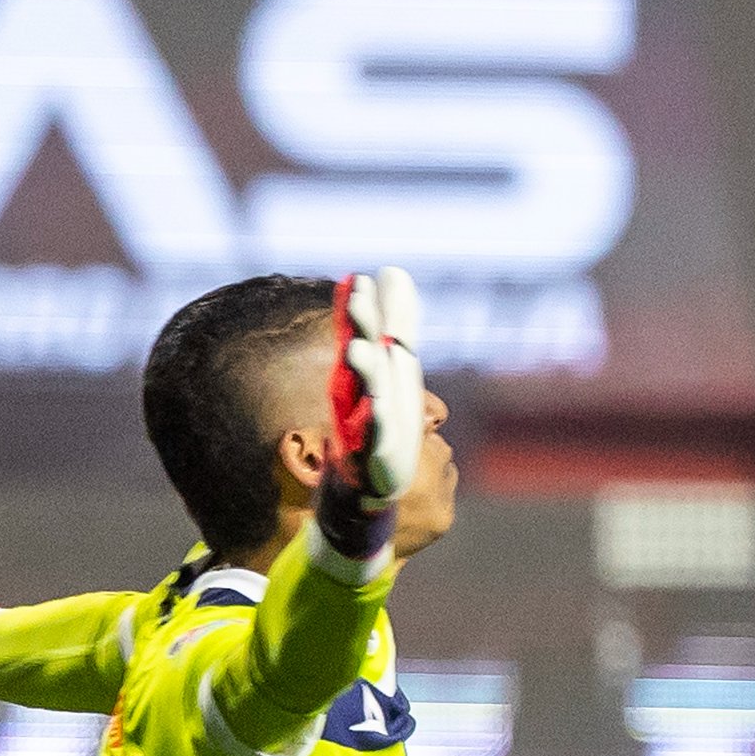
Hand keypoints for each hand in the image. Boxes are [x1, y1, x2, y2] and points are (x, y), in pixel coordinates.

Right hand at [325, 268, 424, 509]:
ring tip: (359, 348)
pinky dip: (374, 422)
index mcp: (367, 371)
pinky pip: (374, 437)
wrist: (369, 485)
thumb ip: (395, 319)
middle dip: (361, 326)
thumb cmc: (381, 416)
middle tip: (359, 296)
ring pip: (366, 391)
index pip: (367, 334)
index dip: (364, 309)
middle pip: (364, 353)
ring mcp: (366, 423)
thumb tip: (393, 270)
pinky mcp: (374, 454)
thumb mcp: (393, 363)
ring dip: (364, 370)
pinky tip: (375, 408)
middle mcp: (362, 392)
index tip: (362, 279)